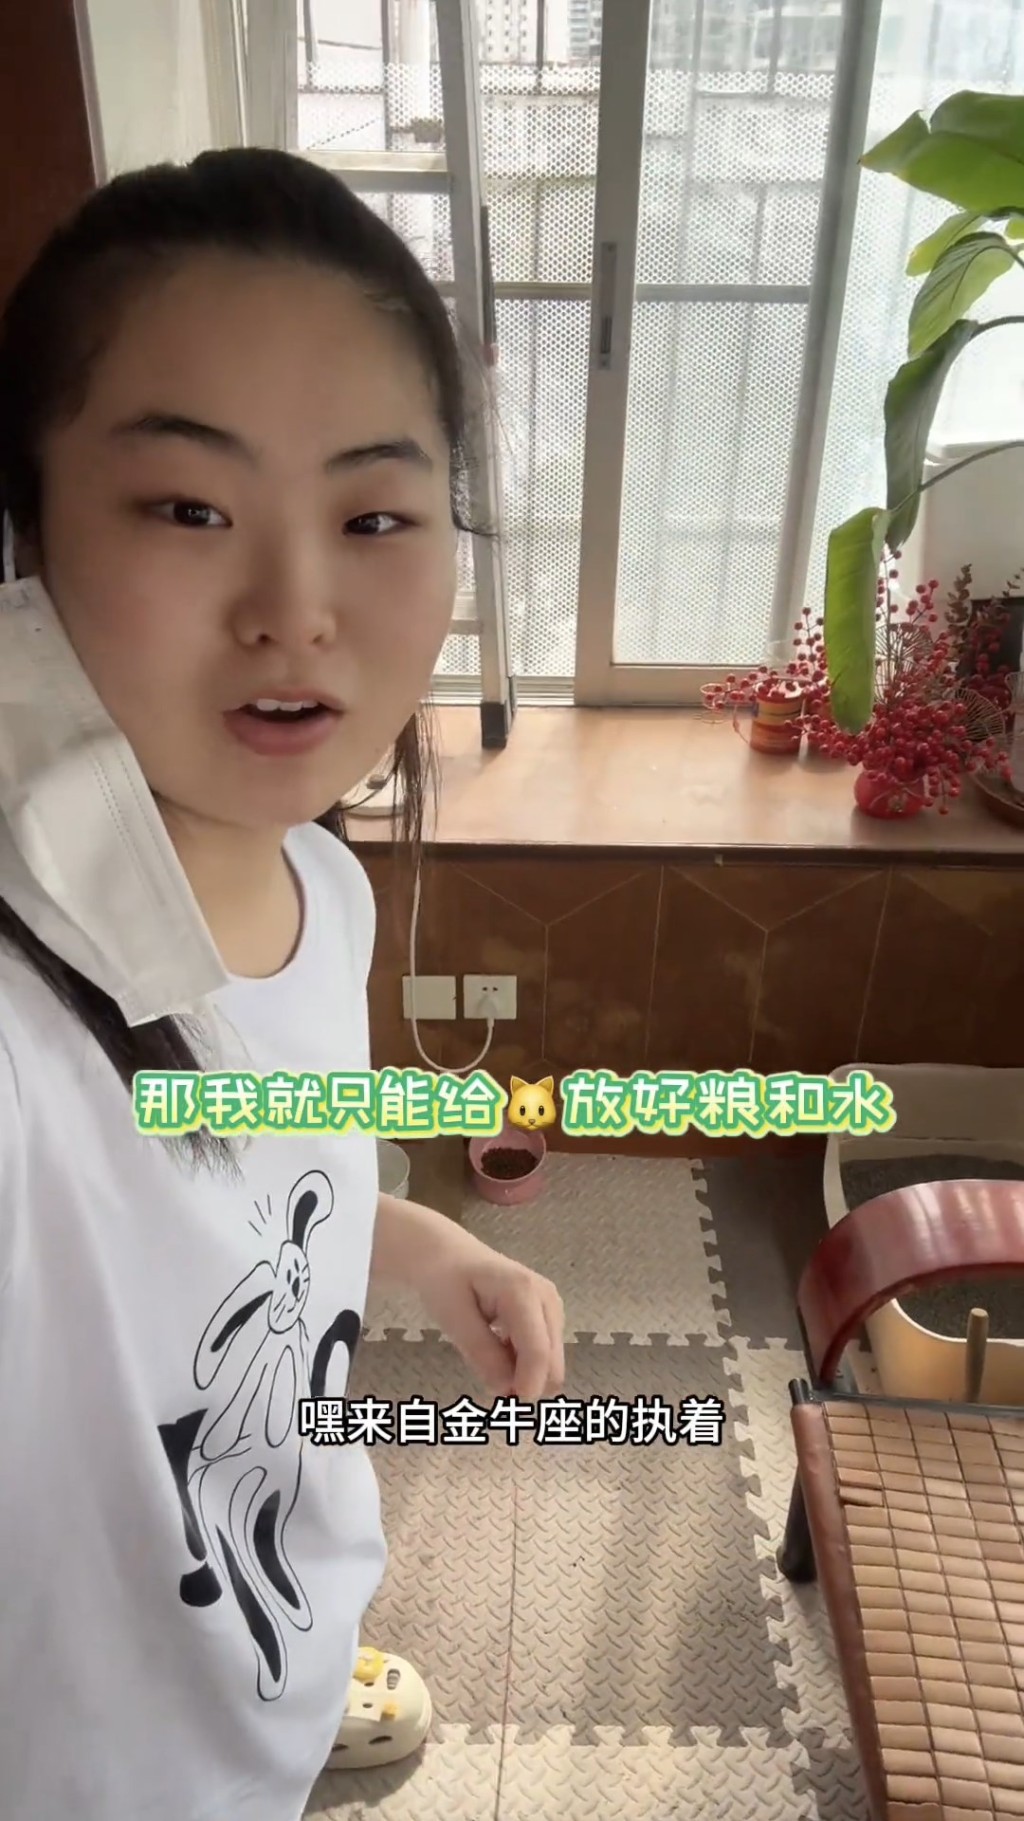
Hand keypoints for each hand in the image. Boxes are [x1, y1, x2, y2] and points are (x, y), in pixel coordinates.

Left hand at [417, 1229, 564, 1401]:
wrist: (449, 1256)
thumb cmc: (445, 1281)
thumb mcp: (453, 1318)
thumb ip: (481, 1354)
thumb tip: (505, 1391)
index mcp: (522, 1291)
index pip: (537, 1350)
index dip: (527, 1385)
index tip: (506, 1408)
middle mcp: (547, 1298)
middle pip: (552, 1361)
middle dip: (526, 1384)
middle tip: (490, 1392)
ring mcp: (552, 1306)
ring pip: (551, 1363)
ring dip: (524, 1376)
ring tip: (488, 1366)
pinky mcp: (549, 1315)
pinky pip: (544, 1355)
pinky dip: (523, 1365)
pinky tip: (498, 1354)